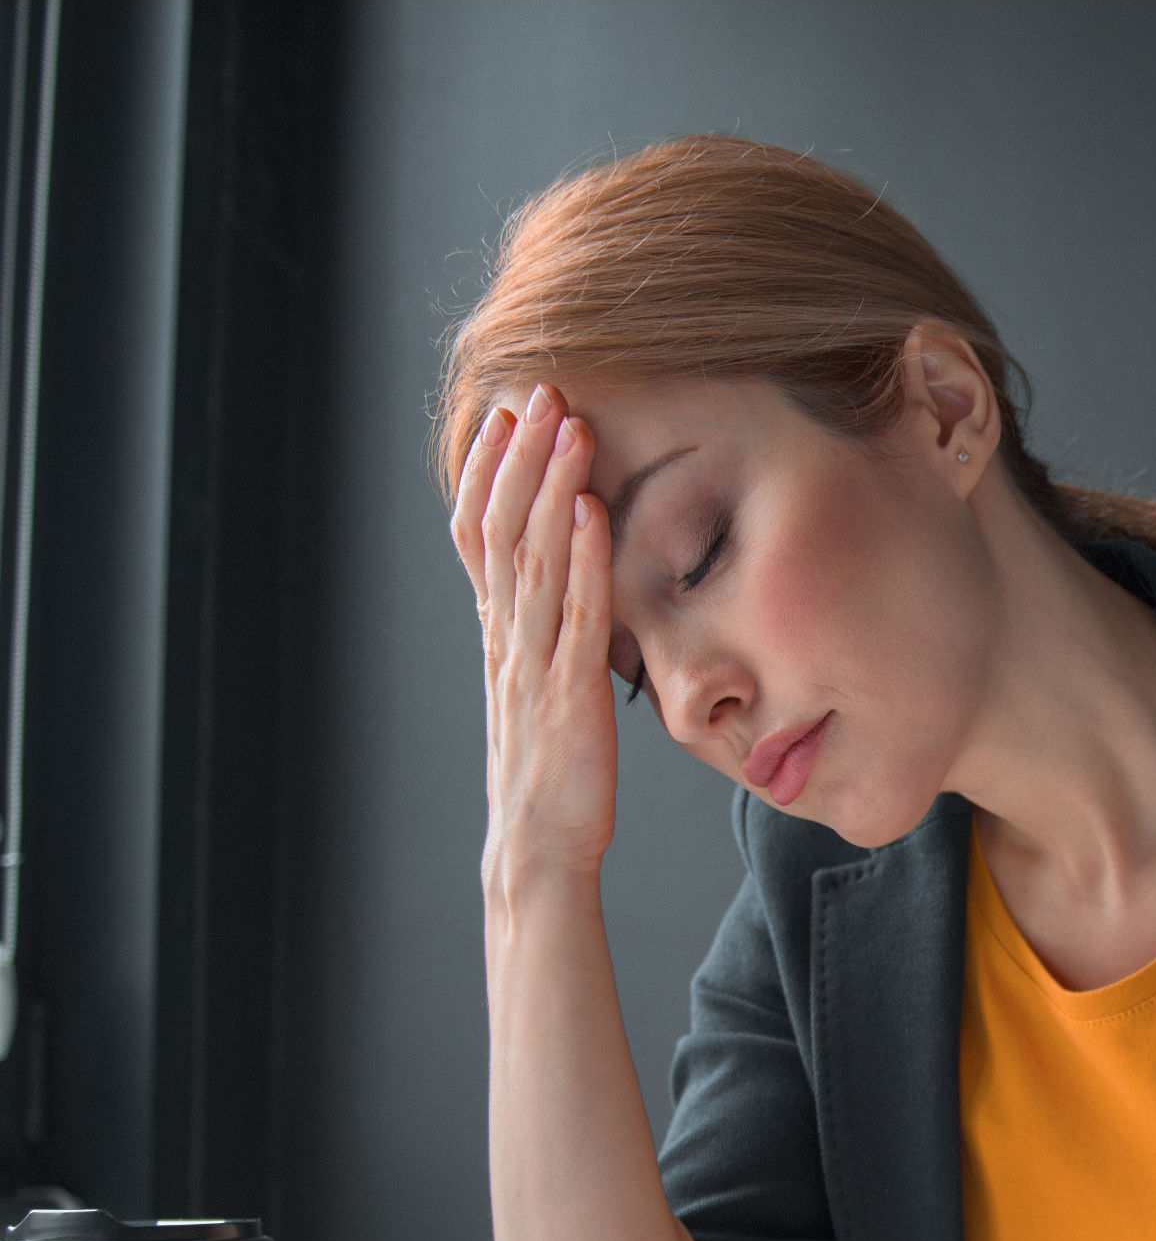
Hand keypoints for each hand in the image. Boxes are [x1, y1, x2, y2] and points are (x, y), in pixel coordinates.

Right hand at [450, 383, 615, 894]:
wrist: (539, 850)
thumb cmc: (548, 773)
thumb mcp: (537, 690)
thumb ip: (541, 635)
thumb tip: (559, 584)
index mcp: (497, 637)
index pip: (477, 536)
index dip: (488, 472)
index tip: (504, 414)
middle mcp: (507, 641)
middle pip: (502, 531)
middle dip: (519, 457)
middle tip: (538, 390)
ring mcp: (534, 666)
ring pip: (534, 560)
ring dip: (550, 487)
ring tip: (567, 423)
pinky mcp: (572, 696)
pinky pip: (576, 616)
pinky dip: (584, 559)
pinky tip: (594, 510)